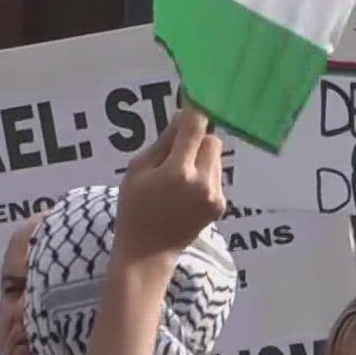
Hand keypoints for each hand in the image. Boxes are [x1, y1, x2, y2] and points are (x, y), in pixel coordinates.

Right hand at [114, 107, 226, 262]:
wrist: (148, 252)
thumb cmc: (134, 208)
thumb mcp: (137, 170)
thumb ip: (163, 142)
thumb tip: (184, 117)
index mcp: (178, 171)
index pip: (196, 126)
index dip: (194, 112)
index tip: (192, 102)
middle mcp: (202, 182)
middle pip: (212, 139)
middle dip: (197, 139)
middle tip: (177, 151)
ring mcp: (215, 195)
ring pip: (216, 157)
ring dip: (201, 157)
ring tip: (178, 176)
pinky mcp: (221, 205)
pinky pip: (216, 175)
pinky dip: (204, 175)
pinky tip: (186, 191)